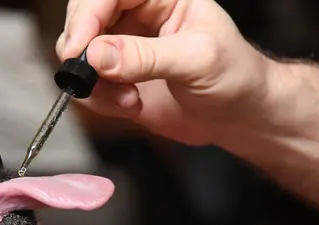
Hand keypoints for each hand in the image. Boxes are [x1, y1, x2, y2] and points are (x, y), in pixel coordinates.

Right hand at [56, 0, 274, 146]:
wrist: (239, 116)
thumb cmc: (235, 76)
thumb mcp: (197, 61)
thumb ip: (146, 57)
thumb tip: (98, 54)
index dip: (87, 15)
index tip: (79, 47)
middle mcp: (136, 16)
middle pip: (83, 16)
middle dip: (81, 48)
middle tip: (88, 74)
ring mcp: (123, 48)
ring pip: (79, 54)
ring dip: (94, 82)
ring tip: (127, 99)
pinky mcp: (116, 79)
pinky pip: (87, 86)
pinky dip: (100, 100)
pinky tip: (131, 106)